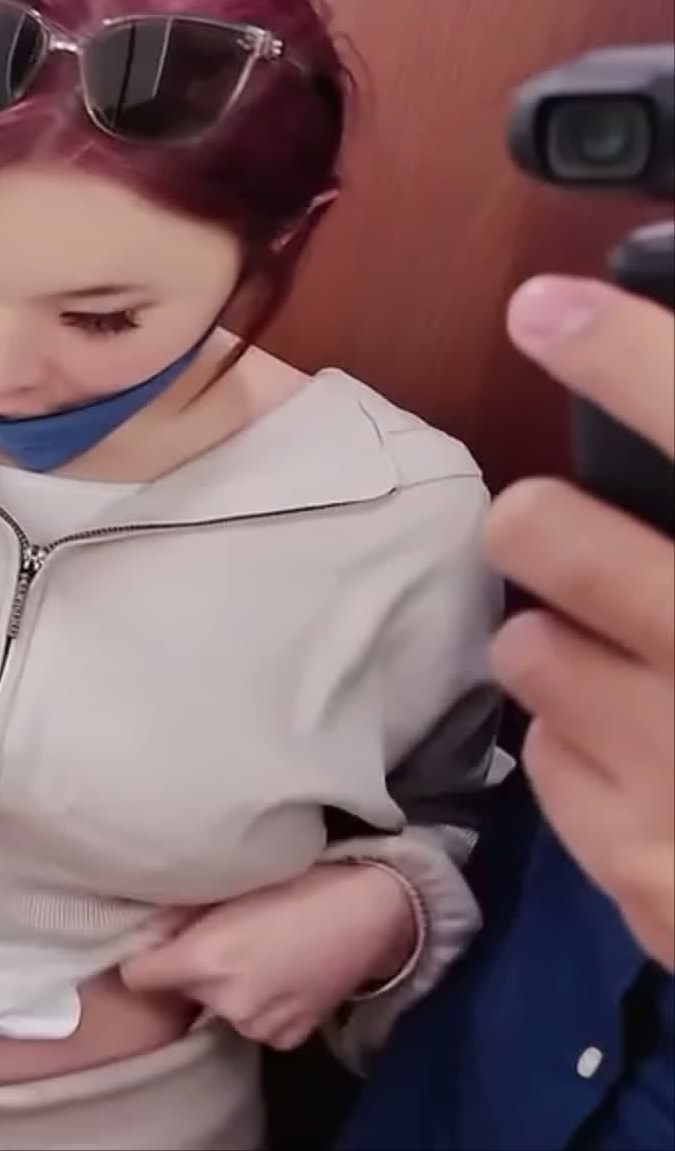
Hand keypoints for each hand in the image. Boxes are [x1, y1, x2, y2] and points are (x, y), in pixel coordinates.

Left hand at [118, 862, 415, 1049]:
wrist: (369, 911)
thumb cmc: (296, 886)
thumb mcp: (225, 890)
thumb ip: (178, 918)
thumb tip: (143, 929)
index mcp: (202, 962)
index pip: (137, 978)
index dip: (145, 960)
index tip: (157, 948)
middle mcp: (227, 1003)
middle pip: (179, 994)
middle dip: (190, 972)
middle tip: (221, 941)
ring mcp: (260, 1027)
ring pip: (219, 1010)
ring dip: (227, 991)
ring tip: (259, 956)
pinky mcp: (289, 1040)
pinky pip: (255, 1024)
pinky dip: (261, 1006)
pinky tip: (282, 977)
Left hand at [489, 274, 674, 968]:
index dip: (631, 356)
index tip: (548, 307)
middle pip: (555, 539)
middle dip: (547, 524)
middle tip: (553, 526)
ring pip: (534, 656)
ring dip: (565, 648)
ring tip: (629, 664)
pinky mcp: (656, 884)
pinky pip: (554, 768)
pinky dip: (590, 755)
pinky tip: (653, 762)